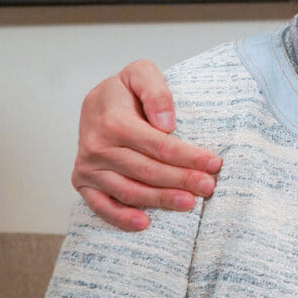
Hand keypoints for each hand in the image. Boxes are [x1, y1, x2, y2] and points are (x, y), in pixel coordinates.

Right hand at [72, 59, 221, 230]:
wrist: (96, 102)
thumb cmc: (125, 91)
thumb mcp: (141, 73)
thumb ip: (156, 92)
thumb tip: (166, 124)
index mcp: (113, 121)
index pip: (159, 145)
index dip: (189, 157)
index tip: (214, 163)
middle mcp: (96, 146)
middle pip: (148, 171)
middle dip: (182, 180)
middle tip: (209, 187)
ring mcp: (88, 167)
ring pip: (130, 190)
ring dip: (161, 200)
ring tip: (189, 203)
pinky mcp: (82, 182)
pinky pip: (101, 206)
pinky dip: (121, 218)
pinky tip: (145, 224)